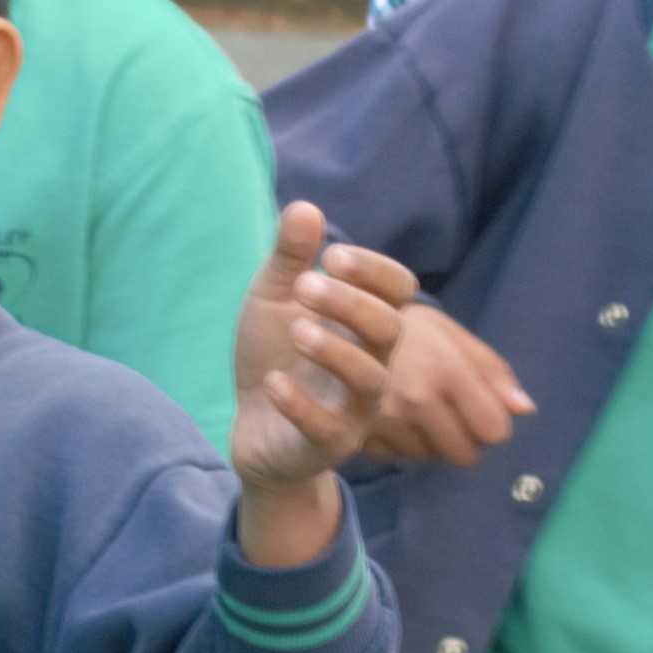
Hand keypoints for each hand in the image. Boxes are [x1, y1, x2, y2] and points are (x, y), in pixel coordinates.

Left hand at [226, 204, 419, 498]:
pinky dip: (300, 405)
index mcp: (363, 322)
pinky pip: (326, 428)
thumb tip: (304, 208)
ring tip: (298, 331)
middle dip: (351, 305)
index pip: (397, 289)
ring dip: (335, 351)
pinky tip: (273, 383)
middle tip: (305, 287)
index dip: (373, 269)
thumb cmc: (275, 356)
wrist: (255, 428)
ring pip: (368, 380)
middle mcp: (371, 362)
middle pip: (388, 329)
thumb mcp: (273, 300)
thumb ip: (289, 258)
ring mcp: (353, 407)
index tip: (331, 255)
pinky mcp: (328, 444)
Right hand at [355, 300, 530, 465]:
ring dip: (428, 443)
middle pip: (463, 455)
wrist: (331, 322)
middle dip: (463, 440)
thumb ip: (490, 369)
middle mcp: (416, 401)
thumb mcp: (449, 333)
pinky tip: (390, 420)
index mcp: (446, 370)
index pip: (493, 430)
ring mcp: (384, 421)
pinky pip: (394, 459)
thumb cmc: (402, 326)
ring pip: (428, 459)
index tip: (479, 410)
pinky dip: (397, 446)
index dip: (491, 424)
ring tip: (415, 413)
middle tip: (448, 415)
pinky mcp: (357, 434)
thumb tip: (526, 409)